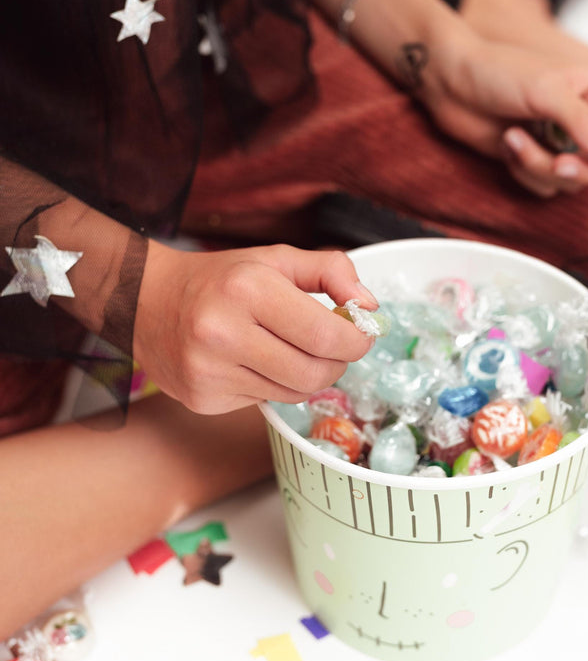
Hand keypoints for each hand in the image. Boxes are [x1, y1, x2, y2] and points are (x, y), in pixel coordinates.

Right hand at [134, 243, 376, 413]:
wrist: (146, 301)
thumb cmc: (221, 279)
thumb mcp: (275, 258)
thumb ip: (331, 271)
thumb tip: (369, 306)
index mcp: (247, 289)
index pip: (325, 334)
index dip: (356, 340)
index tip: (361, 334)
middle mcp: (222, 332)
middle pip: (314, 373)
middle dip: (337, 363)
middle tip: (333, 348)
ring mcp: (208, 371)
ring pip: (293, 393)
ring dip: (307, 376)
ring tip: (291, 351)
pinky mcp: (201, 399)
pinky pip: (263, 402)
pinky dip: (274, 385)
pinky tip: (254, 363)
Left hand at [418, 26, 587, 197]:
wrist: (451, 81)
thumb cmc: (497, 72)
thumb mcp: (546, 91)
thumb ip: (583, 123)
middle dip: (576, 169)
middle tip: (554, 163)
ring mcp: (564, 141)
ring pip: (573, 181)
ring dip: (540, 167)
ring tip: (514, 138)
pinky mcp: (538, 158)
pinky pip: (545, 186)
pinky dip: (523, 170)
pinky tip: (507, 143)